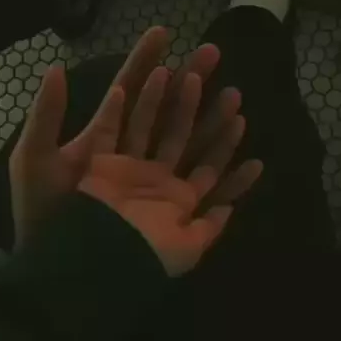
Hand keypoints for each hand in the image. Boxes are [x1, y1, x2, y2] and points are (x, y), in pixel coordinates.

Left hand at [10, 25, 225, 247]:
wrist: (61, 262)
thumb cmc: (44, 212)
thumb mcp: (34, 159)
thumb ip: (47, 115)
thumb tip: (56, 67)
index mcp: (107, 142)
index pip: (129, 93)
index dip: (144, 64)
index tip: (164, 34)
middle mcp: (136, 159)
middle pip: (167, 114)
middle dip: (190, 85)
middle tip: (214, 53)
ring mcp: (156, 185)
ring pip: (192, 148)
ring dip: (213, 124)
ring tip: (236, 99)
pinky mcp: (172, 212)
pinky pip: (208, 194)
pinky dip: (232, 183)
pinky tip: (253, 164)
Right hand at [79, 69, 261, 276]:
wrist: (99, 264)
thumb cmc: (145, 256)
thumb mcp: (188, 250)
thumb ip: (210, 228)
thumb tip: (229, 208)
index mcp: (176, 198)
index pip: (207, 167)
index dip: (224, 145)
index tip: (241, 120)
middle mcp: (155, 179)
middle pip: (182, 138)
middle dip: (203, 115)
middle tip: (223, 90)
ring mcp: (128, 168)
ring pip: (149, 126)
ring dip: (165, 102)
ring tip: (186, 76)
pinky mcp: (101, 163)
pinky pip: (109, 130)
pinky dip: (117, 109)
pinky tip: (131, 88)